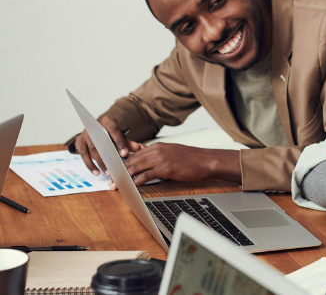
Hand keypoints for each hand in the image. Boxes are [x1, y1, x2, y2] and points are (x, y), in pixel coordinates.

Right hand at [75, 116, 141, 175]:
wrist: (98, 128)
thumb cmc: (111, 133)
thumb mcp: (120, 135)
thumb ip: (127, 142)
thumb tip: (137, 147)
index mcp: (107, 121)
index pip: (114, 131)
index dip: (120, 143)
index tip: (125, 154)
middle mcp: (94, 126)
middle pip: (101, 142)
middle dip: (109, 156)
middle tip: (116, 167)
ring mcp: (85, 134)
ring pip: (92, 150)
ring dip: (100, 163)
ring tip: (107, 172)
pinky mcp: (79, 141)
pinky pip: (83, 155)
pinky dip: (90, 165)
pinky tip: (96, 172)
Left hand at [109, 144, 239, 187]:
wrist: (206, 160)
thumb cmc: (191, 158)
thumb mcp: (172, 152)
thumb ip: (158, 154)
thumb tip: (147, 158)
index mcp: (157, 146)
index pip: (134, 154)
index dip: (122, 163)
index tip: (114, 170)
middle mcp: (156, 150)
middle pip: (131, 160)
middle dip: (118, 171)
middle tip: (110, 180)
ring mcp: (160, 159)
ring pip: (135, 167)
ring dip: (123, 178)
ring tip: (115, 185)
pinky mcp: (165, 168)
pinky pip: (146, 175)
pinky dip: (135, 182)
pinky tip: (130, 187)